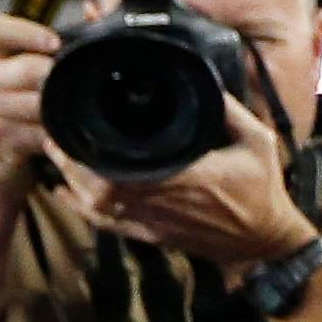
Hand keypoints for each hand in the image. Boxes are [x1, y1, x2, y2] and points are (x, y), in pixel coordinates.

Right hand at [0, 13, 62, 197]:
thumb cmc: (24, 102)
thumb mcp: (34, 69)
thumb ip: (61, 42)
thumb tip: (92, 10)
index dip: (23, 32)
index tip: (55, 43)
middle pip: (13, 70)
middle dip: (46, 76)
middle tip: (70, 80)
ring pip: (16, 104)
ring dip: (47, 108)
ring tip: (69, 108)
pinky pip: (20, 134)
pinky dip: (44, 135)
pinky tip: (59, 134)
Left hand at [69, 87, 314, 274]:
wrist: (266, 243)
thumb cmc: (263, 191)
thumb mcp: (257, 142)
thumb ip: (230, 110)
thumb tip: (203, 79)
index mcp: (186, 177)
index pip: (122, 169)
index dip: (89, 153)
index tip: (73, 126)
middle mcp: (164, 203)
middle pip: (98, 189)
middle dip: (70, 163)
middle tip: (54, 135)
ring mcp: (155, 222)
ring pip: (99, 208)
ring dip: (71, 184)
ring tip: (56, 155)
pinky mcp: (154, 235)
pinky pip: (109, 225)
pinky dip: (82, 210)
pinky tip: (65, 193)